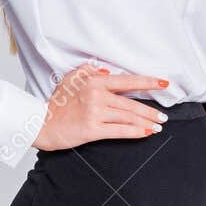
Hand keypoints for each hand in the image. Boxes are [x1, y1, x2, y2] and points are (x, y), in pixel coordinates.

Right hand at [33, 64, 168, 149]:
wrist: (42, 124)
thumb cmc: (57, 104)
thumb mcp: (70, 79)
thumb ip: (89, 72)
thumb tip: (108, 72)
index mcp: (94, 81)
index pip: (127, 81)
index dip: (148, 83)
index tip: (163, 84)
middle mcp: (96, 95)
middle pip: (131, 103)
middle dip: (151, 110)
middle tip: (163, 116)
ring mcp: (95, 113)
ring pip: (128, 117)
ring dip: (146, 122)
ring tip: (158, 126)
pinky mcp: (92, 129)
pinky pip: (120, 131)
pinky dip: (135, 132)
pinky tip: (145, 133)